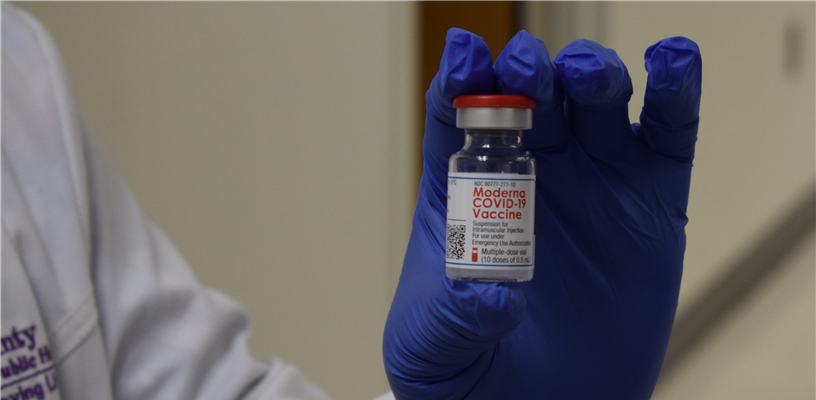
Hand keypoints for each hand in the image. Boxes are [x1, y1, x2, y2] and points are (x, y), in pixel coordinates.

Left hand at [383, 28, 700, 398]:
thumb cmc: (469, 370)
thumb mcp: (433, 350)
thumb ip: (451, 319)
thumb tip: (489, 294)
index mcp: (465, 194)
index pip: (457, 119)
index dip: (461, 81)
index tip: (464, 57)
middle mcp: (529, 175)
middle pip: (528, 98)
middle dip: (526, 73)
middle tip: (525, 70)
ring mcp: (592, 183)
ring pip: (595, 104)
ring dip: (592, 75)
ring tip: (587, 75)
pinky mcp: (650, 206)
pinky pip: (666, 137)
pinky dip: (676, 95)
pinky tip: (674, 62)